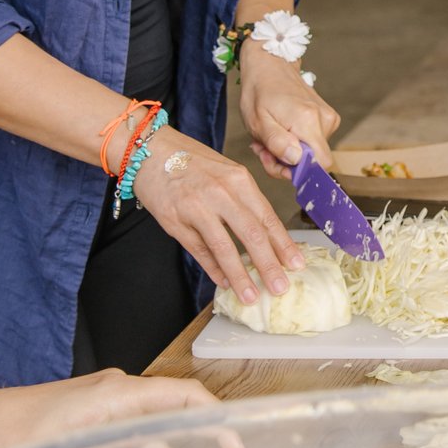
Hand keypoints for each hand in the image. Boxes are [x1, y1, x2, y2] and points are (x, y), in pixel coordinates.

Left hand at [0, 370, 228, 447]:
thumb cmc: (11, 441)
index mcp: (117, 395)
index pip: (183, 396)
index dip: (215, 417)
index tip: (234, 444)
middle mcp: (115, 390)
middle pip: (168, 413)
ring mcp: (101, 399)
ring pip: (142, 428)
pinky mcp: (88, 411)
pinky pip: (120, 432)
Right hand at [129, 128, 303, 302]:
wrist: (150, 151)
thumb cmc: (192, 162)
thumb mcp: (226, 172)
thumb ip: (244, 201)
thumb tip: (264, 237)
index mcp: (239, 180)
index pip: (267, 217)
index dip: (283, 244)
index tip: (296, 264)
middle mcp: (221, 193)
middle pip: (251, 234)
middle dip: (269, 265)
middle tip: (280, 287)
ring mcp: (197, 208)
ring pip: (224, 247)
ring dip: (240, 275)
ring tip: (251, 296)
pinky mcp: (175, 221)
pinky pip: (199, 250)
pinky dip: (213, 269)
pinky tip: (224, 282)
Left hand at [235, 46, 339, 171]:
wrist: (271, 64)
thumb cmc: (260, 90)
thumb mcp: (257, 120)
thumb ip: (277, 143)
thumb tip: (296, 161)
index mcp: (307, 121)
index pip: (320, 165)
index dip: (298, 172)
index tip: (276, 162)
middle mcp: (324, 120)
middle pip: (314, 161)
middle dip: (287, 163)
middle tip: (264, 149)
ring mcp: (329, 118)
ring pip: (312, 153)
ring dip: (287, 152)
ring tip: (270, 135)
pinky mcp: (328, 118)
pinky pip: (314, 142)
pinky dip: (295, 143)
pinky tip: (281, 130)